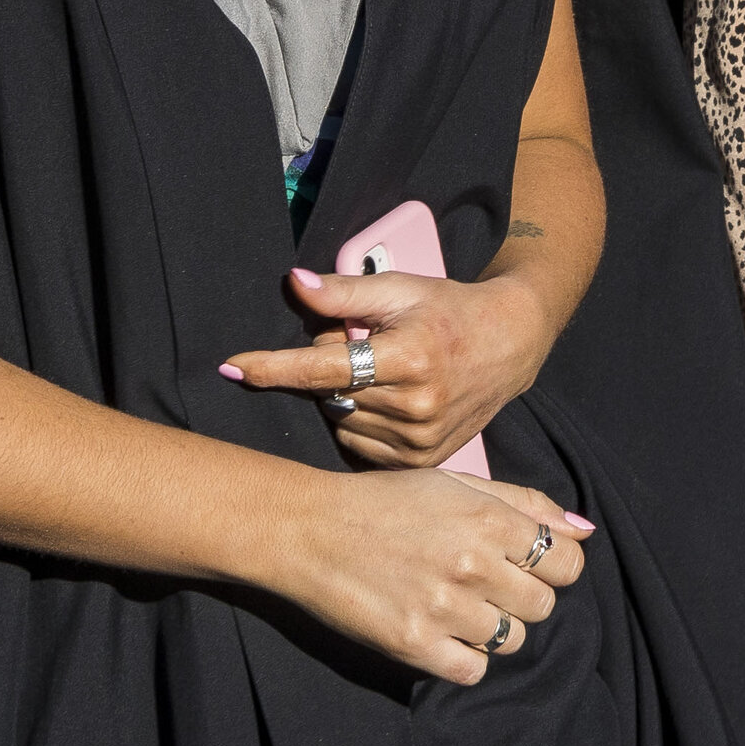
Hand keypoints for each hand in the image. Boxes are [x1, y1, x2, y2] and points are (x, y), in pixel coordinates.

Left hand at [223, 264, 558, 470]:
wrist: (510, 345)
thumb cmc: (450, 311)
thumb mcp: (400, 288)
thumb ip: (343, 292)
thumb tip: (294, 284)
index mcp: (408, 358)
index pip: (323, 367)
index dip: (273, 366)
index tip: (233, 368)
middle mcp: (414, 406)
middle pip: (329, 393)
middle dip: (329, 367)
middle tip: (363, 345)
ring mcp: (418, 440)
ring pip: (342, 420)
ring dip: (346, 396)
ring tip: (383, 372)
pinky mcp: (420, 460)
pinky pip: (360, 445)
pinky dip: (361, 420)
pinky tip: (389, 399)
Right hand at [248, 464, 592, 686]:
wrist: (312, 530)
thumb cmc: (389, 503)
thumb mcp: (460, 485)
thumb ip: (527, 505)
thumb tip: (585, 529)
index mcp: (489, 520)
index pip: (567, 562)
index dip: (554, 565)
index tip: (527, 564)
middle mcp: (473, 565)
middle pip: (543, 606)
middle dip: (523, 596)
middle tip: (486, 584)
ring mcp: (444, 609)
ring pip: (511, 640)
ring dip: (492, 628)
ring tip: (457, 604)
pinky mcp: (414, 645)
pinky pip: (473, 671)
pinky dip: (464, 658)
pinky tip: (442, 632)